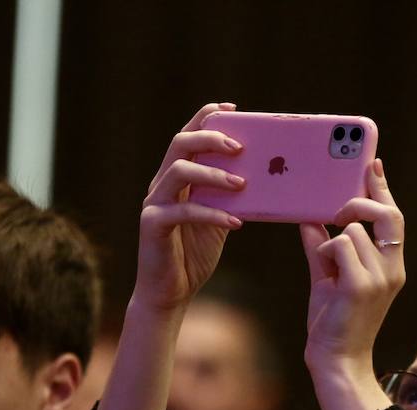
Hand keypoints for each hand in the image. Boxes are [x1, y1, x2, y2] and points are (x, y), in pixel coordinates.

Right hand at [133, 102, 246, 312]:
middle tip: (240, 148)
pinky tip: (235, 222)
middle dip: (210, 139)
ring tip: (242, 184)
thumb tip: (264, 180)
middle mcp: (160, 184)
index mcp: (175, 178)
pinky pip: (183, 211)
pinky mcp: (152, 225)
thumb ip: (231, 199)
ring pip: (179, 171)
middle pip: (180, 144)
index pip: (187, 136)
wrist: (169, 293)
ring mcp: (153, 203)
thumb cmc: (193, 255)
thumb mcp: (219, 221)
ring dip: (213, 174)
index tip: (231, 108)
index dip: (206, 117)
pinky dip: (212, 214)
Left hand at [299, 159, 405, 377]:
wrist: (335, 360)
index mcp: (391, 266)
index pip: (393, 218)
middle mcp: (393, 269)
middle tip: (337, 208)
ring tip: (326, 266)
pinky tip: (324, 271)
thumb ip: (322, 246)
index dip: (382, 189)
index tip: (372, 165)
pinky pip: (341, 245)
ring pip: (354, 230)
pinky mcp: (362, 285)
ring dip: (332, 240)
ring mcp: (380, 278)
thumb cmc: (333, 321)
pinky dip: (326, 252)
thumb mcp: (327, 276)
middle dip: (362, 200)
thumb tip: (309, 217)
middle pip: (388, 215)